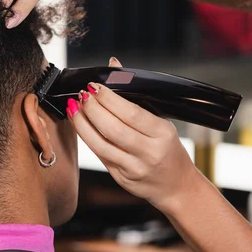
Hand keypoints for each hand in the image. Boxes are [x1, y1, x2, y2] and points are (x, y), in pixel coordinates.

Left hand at [69, 57, 199, 212]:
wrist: (178, 186)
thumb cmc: (169, 149)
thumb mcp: (162, 121)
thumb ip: (136, 97)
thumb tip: (114, 65)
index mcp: (162, 133)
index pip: (131, 113)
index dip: (109, 99)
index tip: (94, 86)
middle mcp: (149, 152)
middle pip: (113, 128)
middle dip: (92, 109)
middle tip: (81, 95)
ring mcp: (135, 168)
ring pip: (101, 145)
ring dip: (83, 124)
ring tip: (73, 108)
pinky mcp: (122, 179)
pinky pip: (100, 156)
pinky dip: (88, 139)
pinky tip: (81, 126)